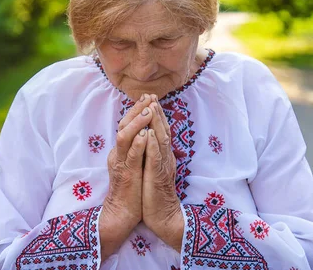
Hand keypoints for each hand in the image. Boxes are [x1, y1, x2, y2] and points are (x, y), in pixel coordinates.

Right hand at [99, 94, 152, 257]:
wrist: (122, 213)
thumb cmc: (132, 188)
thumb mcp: (134, 163)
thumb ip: (136, 148)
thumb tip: (144, 131)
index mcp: (121, 150)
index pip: (127, 124)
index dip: (137, 110)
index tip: (148, 97)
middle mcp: (119, 153)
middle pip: (123, 125)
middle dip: (136, 110)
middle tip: (148, 97)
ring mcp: (121, 163)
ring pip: (125, 137)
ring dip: (137, 123)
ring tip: (147, 111)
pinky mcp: (127, 175)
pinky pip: (131, 157)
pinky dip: (137, 145)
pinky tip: (144, 135)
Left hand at [142, 97, 183, 250]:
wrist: (163, 216)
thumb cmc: (155, 193)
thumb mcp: (153, 168)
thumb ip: (152, 153)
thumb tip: (147, 138)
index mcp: (163, 155)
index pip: (160, 130)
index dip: (156, 114)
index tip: (150, 98)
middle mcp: (165, 157)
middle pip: (163, 130)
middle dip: (157, 112)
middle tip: (152, 96)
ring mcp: (162, 165)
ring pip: (161, 140)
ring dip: (156, 123)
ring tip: (152, 107)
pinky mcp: (157, 176)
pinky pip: (155, 158)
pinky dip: (152, 144)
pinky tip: (149, 133)